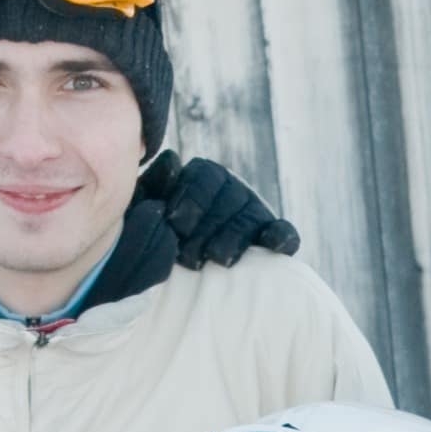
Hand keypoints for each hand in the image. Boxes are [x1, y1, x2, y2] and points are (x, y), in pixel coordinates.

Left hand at [141, 151, 298, 266]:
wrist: (172, 271)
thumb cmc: (157, 237)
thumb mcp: (148, 209)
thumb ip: (155, 186)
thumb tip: (172, 161)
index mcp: (202, 177)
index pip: (204, 176)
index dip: (191, 200)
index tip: (175, 223)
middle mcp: (230, 188)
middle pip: (229, 197)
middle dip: (209, 226)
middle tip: (189, 255)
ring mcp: (253, 211)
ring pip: (250, 216)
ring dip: (235, 236)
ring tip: (218, 260)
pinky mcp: (270, 235)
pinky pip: (282, 230)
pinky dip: (280, 236)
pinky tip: (272, 245)